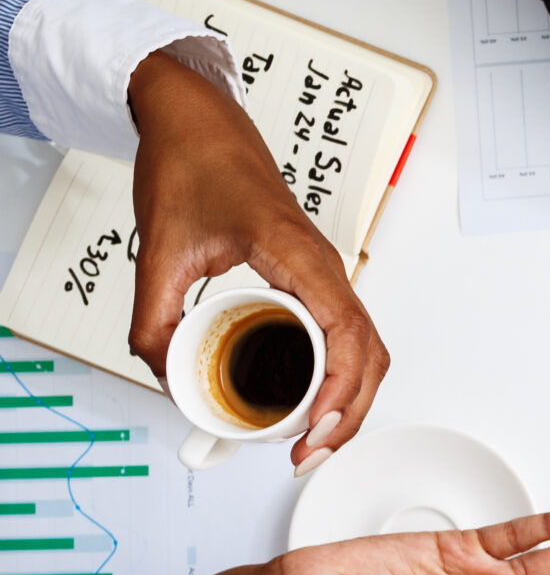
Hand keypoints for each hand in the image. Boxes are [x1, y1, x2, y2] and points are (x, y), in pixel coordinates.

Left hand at [125, 50, 389, 473]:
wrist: (199, 122)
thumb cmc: (195, 164)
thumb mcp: (160, 247)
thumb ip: (154, 316)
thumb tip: (163, 372)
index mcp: (301, 258)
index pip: (347, 337)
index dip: (339, 392)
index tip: (312, 429)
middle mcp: (326, 269)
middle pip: (370, 355)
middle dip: (350, 412)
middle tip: (309, 453)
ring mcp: (325, 275)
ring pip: (365, 350)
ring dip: (350, 399)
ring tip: (314, 438)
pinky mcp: (314, 279)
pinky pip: (345, 336)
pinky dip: (341, 376)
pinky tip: (311, 399)